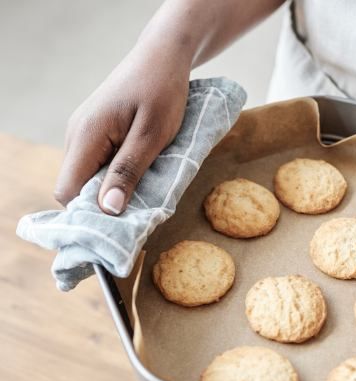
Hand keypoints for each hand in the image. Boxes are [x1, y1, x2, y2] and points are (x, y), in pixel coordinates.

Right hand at [54, 45, 189, 213]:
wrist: (164, 57)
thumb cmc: (162, 92)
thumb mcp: (152, 135)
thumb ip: (129, 171)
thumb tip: (108, 209)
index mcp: (86, 136)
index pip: (68, 192)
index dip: (91, 213)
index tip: (121, 225)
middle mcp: (77, 135)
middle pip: (77, 187)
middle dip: (104, 204)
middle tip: (140, 212)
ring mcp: (85, 133)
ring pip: (89, 176)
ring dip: (113, 188)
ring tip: (144, 190)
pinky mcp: (97, 132)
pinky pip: (99, 163)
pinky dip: (117, 174)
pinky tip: (141, 172)